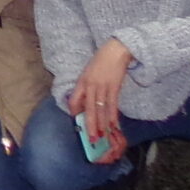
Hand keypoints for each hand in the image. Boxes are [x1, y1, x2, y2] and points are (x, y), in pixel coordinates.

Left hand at [66, 38, 134, 153]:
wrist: (116, 50)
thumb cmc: (102, 61)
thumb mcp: (88, 72)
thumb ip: (86, 86)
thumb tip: (86, 102)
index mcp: (82, 81)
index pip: (74, 100)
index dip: (74, 111)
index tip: (76, 120)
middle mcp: (90, 85)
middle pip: (88, 109)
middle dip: (90, 125)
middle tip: (91, 139)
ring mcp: (102, 86)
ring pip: (100, 110)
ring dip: (101, 125)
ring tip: (102, 137)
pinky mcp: (114, 87)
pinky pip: (113, 105)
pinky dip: (112, 117)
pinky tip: (113, 126)